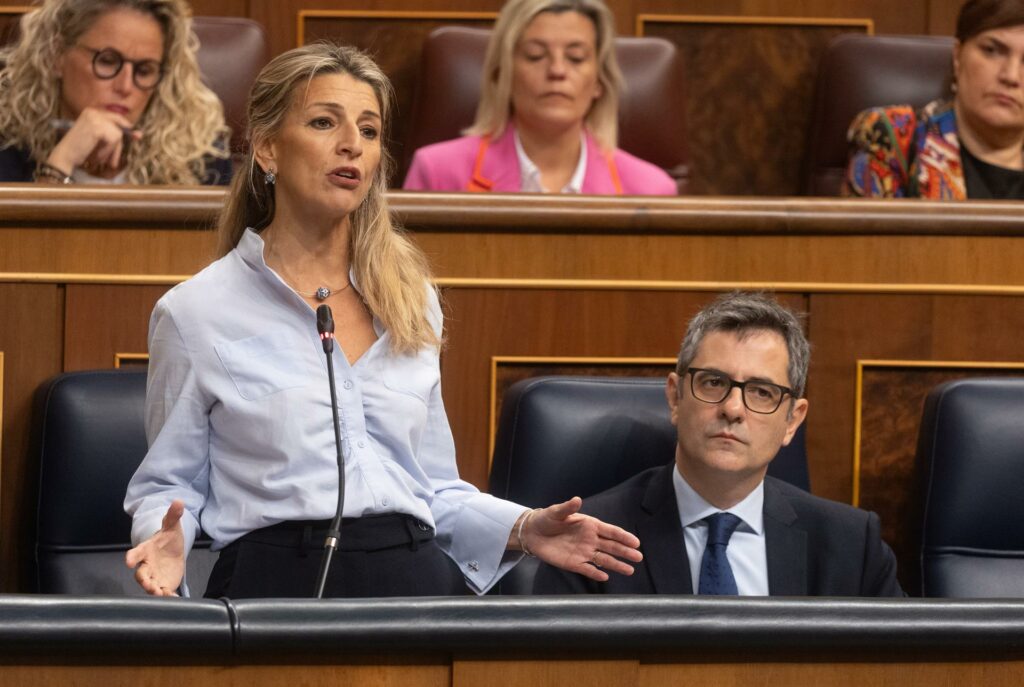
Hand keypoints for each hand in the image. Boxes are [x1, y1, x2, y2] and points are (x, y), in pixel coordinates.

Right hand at [47, 107, 140, 176]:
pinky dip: (108, 151)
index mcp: (92, 111)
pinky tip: (97, 156)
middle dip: (119, 145)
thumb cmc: (81, 150)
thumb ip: (115, 134)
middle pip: (118, 126)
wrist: (65, 156)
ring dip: (111, 151)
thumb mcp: (99, 139)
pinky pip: (113, 140)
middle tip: (113, 161)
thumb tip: (139, 134)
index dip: (126, 127)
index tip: (137, 136)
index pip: (116, 117)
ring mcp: (95, 118)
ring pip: (117, 135)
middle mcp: (93, 111)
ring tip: (101, 159)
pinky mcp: (97, 127)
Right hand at [124, 499, 186, 595]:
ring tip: (160, 594)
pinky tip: (175, 598)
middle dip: (143, 579)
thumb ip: (173, 516)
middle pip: (141, 574)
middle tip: (148, 585)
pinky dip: (168, 596)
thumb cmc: (168, 538)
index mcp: (146, 550)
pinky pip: (163, 593)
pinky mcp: (163, 585)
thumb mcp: (172, 526)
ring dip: (154, 591)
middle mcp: (146, 565)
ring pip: (150, 586)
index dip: (131, 557)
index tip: (129, 561)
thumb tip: (179, 501)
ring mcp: (154, 576)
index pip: (136, 553)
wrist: (172, 551)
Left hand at [519, 497, 641, 581]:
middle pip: (611, 547)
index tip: (636, 542)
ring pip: (604, 559)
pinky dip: (596, 573)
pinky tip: (605, 577)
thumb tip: (577, 499)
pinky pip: (587, 569)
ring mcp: (583, 552)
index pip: (610, 531)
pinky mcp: (574, 563)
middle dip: (625, 552)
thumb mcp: (556, 512)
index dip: (623, 536)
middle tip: (638, 557)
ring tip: (630, 570)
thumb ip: (568, 508)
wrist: (532, 533)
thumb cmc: (546, 519)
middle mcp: (590, 540)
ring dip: (616, 565)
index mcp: (590, 525)